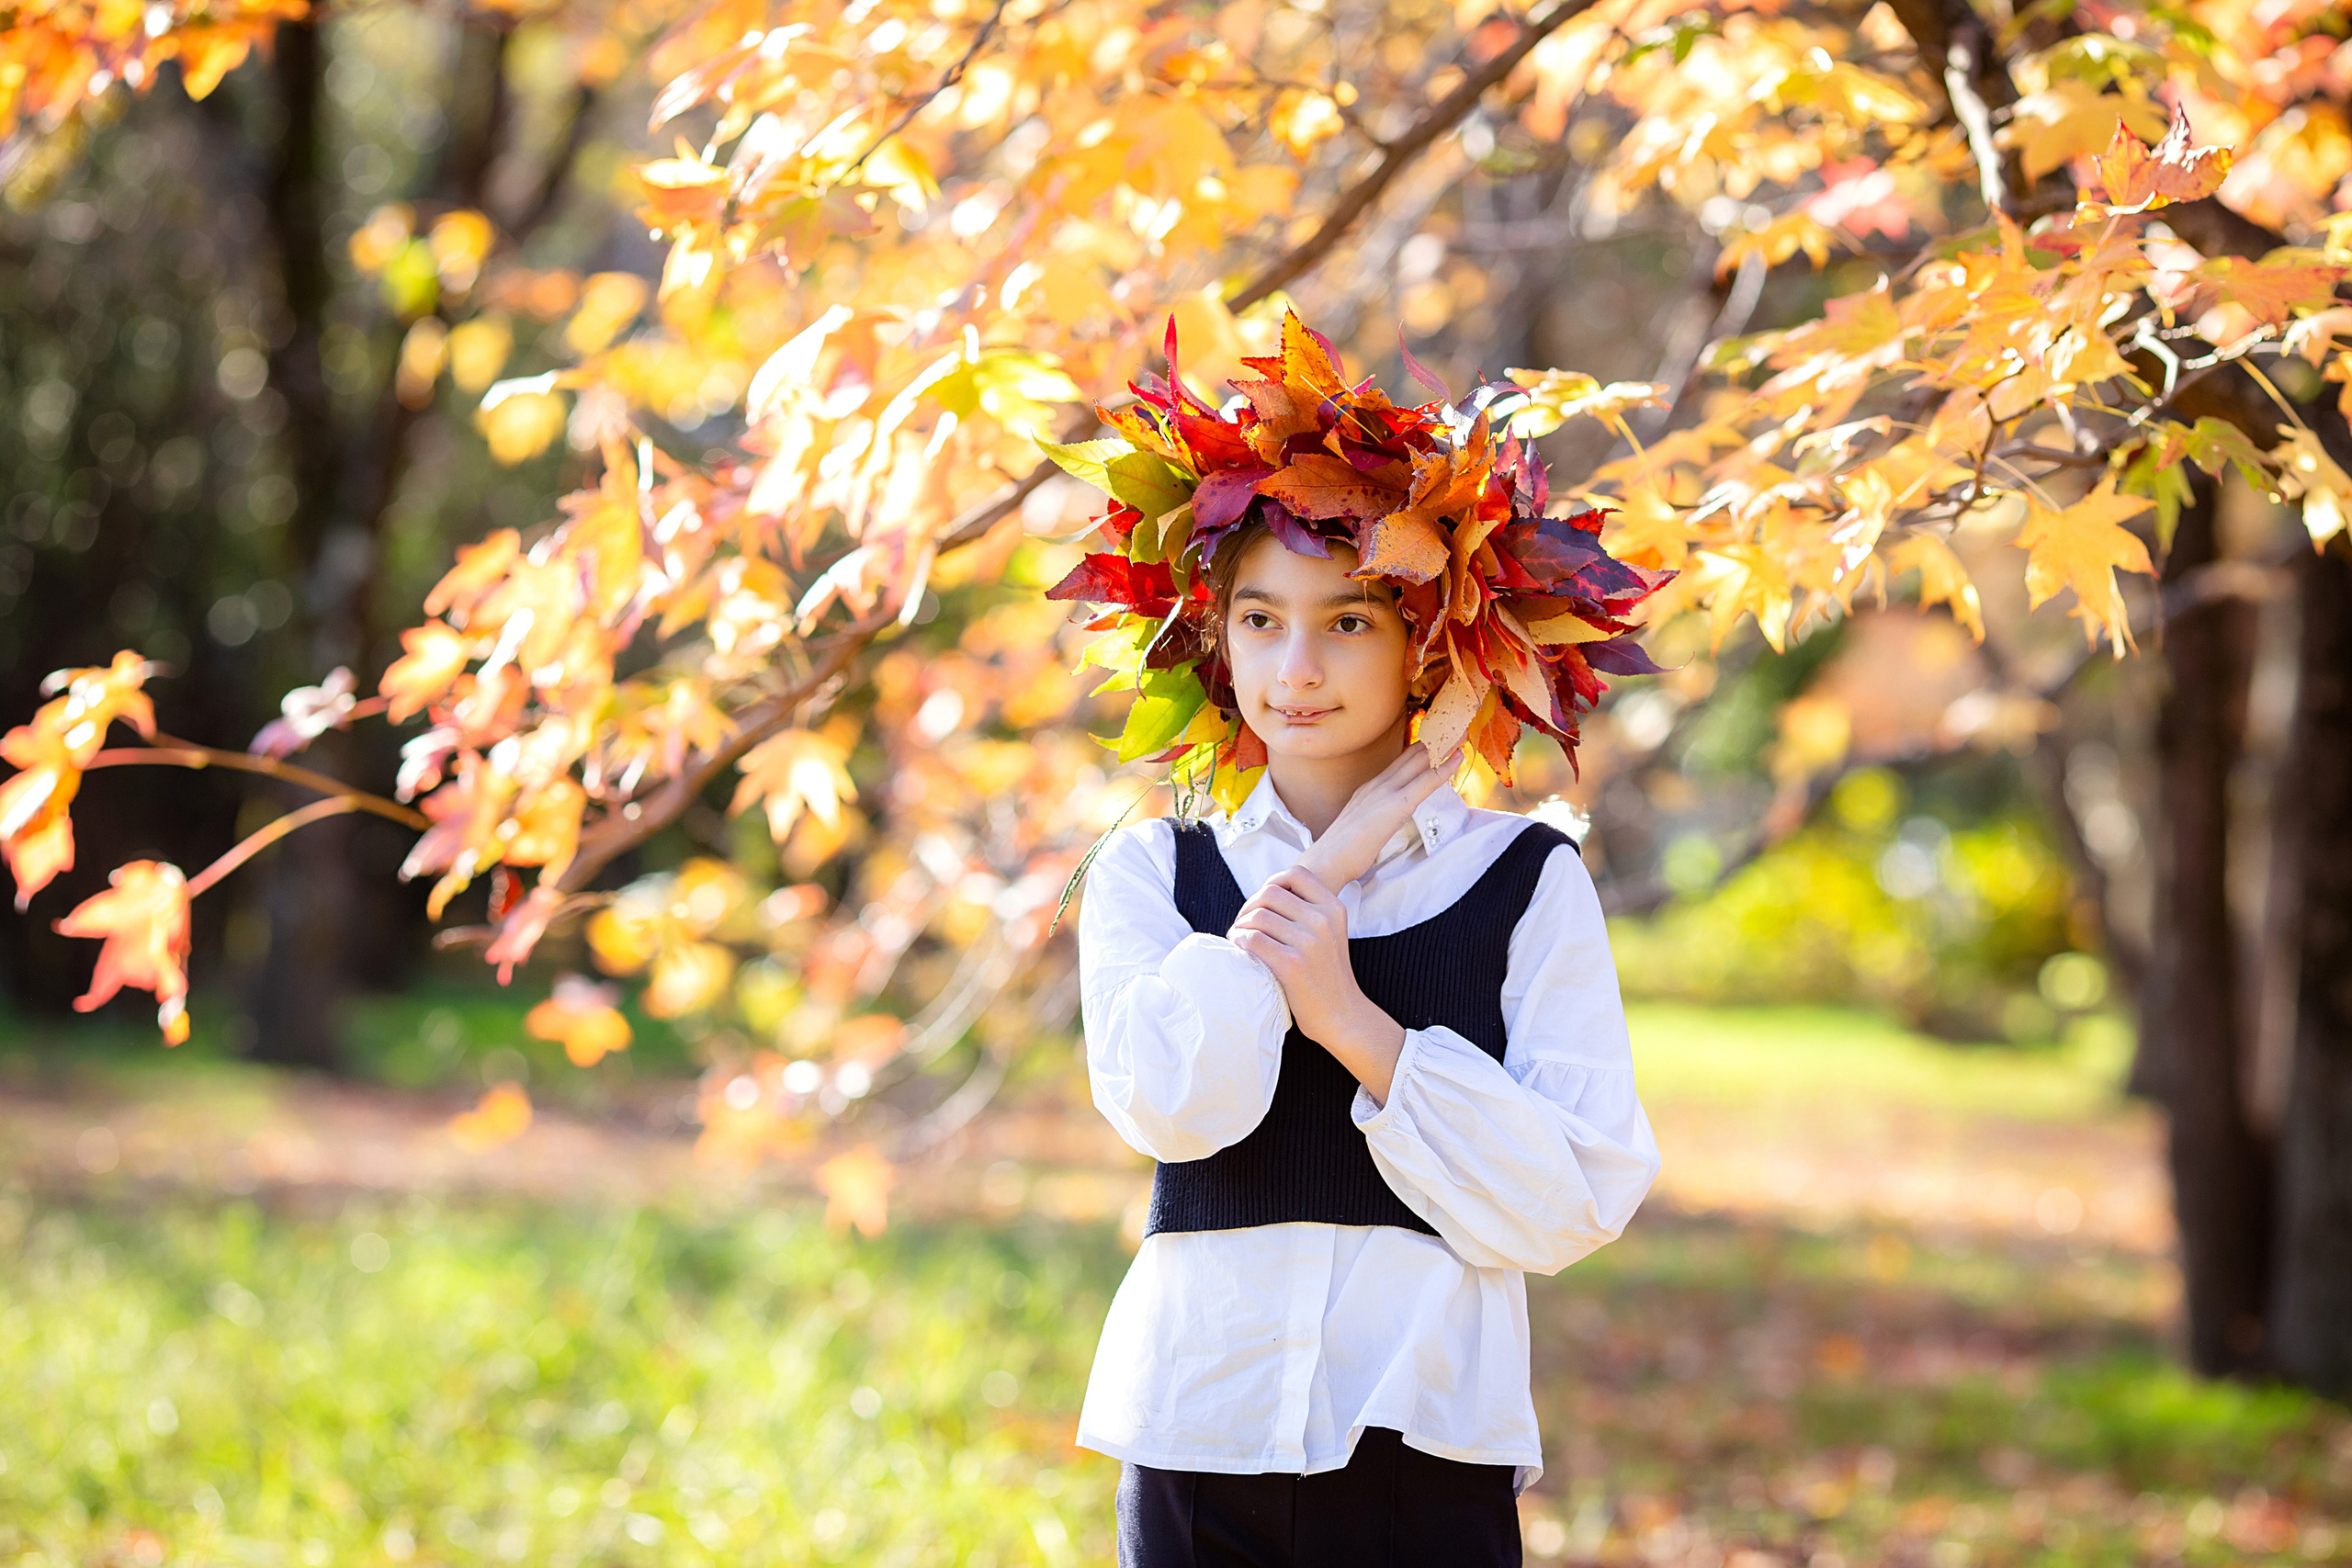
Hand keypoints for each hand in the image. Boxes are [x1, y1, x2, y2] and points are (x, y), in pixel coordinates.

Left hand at [1229, 864, 1405, 1103]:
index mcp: (1333, 908)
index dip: (1272, 883)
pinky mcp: (1292, 964)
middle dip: (1249, 905)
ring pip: (1258, 916)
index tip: (1262, 903)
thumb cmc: (1327, 975)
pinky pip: (1253, 939)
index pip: (1295, 874)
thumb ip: (1308, 912)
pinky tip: (1238, 948)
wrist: (1343, 1015)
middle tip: (1243, 923)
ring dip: (1240, 925)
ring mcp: (1309, 942)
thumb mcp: (1330, 934)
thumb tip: (1266, 895)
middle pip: (1270, 893)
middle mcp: (1323, 921)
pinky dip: (1239, 940)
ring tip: (1237, 937)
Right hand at [1294, 740, 1463, 890]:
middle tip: (1454, 726)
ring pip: (1420, 762)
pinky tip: (1457, 758)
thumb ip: (1372, 819)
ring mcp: (1386, 791)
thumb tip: (1381, 824)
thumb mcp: (1359, 828)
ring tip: (1461, 732)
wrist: (1328, 859)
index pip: (1399, 764)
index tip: (1435, 740)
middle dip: (1434, 740)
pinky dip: (1444, 767)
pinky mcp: (1397, 804)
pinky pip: (1426, 781)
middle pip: (1411, 756)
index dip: (1419, 750)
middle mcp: (1377, 784)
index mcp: (1369, 789)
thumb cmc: (1341, 851)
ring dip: (1443, 746)